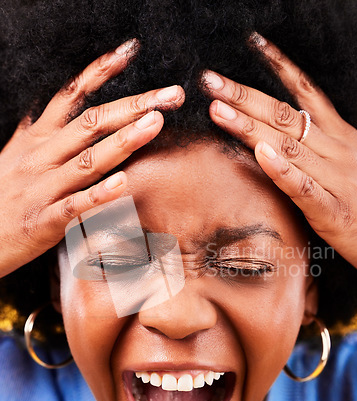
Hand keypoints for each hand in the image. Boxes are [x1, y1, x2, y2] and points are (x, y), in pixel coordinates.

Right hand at [0, 38, 184, 278]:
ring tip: (154, 125)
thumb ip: (34, 136)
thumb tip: (44, 113)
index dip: (99, 73)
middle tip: (169, 96)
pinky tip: (123, 183)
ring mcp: (43, 188)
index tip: (129, 53)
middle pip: (90, 123)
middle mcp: (41, 157)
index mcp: (37, 140)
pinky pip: (75, 205)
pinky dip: (99, 194)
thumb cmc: (0, 197)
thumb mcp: (13, 157)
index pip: (70, 97)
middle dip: (132, 106)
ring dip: (123, 141)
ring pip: (87, 160)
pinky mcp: (44, 220)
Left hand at [201, 36, 356, 278]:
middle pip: (285, 115)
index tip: (252, 45)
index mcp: (338, 135)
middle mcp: (337, 149)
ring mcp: (336, 177)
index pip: (305, 92)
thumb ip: (316, 144)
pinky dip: (282, 170)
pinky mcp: (332, 209)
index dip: (279, 66)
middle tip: (211, 82)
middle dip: (244, 96)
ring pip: (288, 146)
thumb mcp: (345, 161)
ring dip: (250, 127)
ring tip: (219, 111)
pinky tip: (261, 156)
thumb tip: (278, 131)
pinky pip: (304, 187)